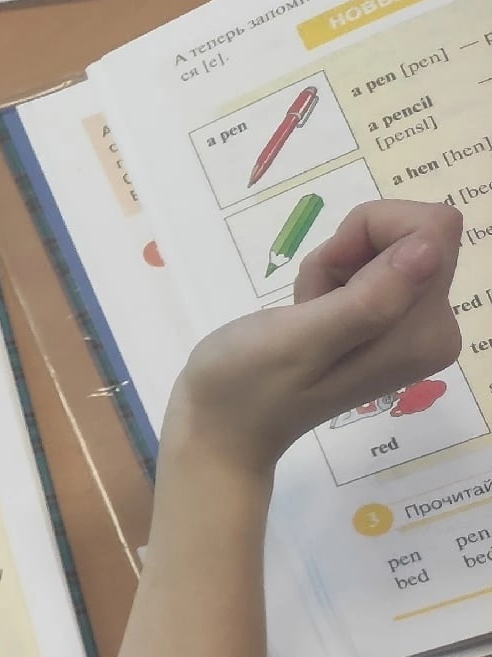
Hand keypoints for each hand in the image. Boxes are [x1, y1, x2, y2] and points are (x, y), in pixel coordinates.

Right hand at [167, 201, 463, 472]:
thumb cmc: (247, 383)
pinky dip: (334, 277)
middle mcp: (434, 329)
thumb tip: (431, 248)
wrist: (222, 427)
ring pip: (392, 246)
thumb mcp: (301, 340)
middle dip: (352, 251)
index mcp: (424, 332)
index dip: (370, 232)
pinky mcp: (389, 326)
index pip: (433, 229)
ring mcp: (412, 329)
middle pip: (417, 236)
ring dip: (337, 266)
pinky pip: (377, 266)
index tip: (329, 269)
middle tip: (312, 298)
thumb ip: (370, 299)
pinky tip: (309, 313)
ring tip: (305, 311)